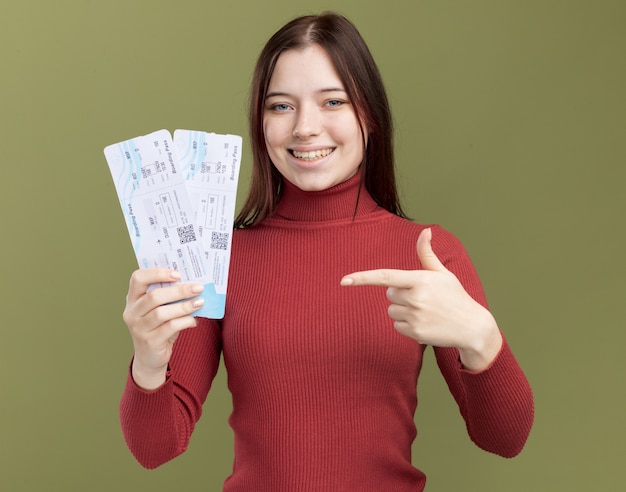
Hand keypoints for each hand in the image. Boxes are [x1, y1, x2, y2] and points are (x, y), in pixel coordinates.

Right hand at [123, 268, 204, 389]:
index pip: (138, 278)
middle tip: (198, 287)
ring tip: (200, 302)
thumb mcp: (159, 310)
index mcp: (133, 299)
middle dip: (179, 290)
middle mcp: (132, 312)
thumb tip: (193, 284)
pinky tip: (194, 320)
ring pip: (162, 312)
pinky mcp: (149, 341)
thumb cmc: (158, 327)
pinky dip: (185, 321)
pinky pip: (170, 327)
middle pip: (154, 296)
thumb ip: (169, 297)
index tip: (178, 274)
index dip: (157, 273)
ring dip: (184, 306)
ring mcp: (138, 328)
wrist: (150, 358)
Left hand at [340, 228, 501, 370]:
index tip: (344, 281)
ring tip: (426, 311)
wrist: (472, 327)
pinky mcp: (414, 332)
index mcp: (420, 280)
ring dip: (403, 310)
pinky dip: (407, 325)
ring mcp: (414, 316)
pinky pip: (397, 325)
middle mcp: (415, 298)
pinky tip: (425, 323)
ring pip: (392, 310)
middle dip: (400, 294)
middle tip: (422, 298)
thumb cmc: (455, 296)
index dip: (362, 278)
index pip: (385, 277)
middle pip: (389, 294)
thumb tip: (425, 230)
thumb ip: (427, 254)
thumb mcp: (442, 274)